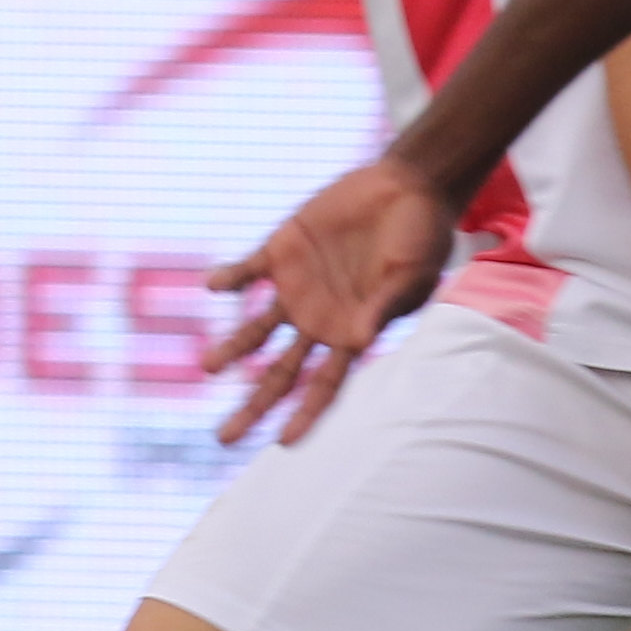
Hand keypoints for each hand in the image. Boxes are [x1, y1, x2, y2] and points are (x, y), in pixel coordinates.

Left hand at [203, 156, 457, 445]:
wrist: (406, 187)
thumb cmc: (420, 239)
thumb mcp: (408, 276)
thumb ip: (381, 307)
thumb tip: (357, 341)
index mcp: (350, 333)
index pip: (322, 385)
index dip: (305, 415)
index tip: (284, 443)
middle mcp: (317, 318)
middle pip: (279, 373)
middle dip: (253, 406)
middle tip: (224, 439)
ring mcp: (297, 286)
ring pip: (255, 330)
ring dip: (233, 349)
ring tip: (209, 366)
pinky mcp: (282, 250)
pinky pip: (248, 271)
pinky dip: (231, 279)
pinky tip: (215, 286)